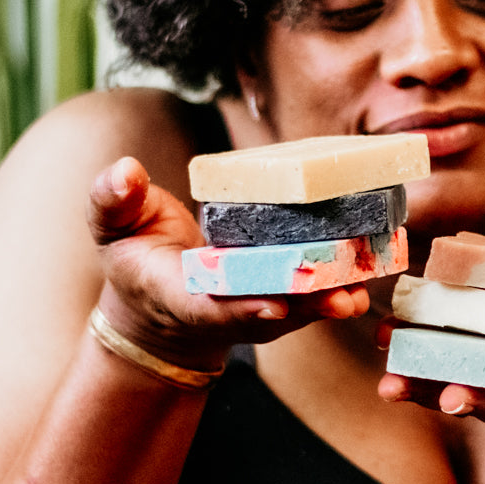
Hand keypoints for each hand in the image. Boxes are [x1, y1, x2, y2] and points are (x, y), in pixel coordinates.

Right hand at [88, 156, 369, 370]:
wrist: (159, 300)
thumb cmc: (135, 256)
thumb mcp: (112, 227)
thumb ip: (113, 201)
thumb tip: (124, 170)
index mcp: (178, 295)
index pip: (209, 306)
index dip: (240, 308)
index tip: (272, 304)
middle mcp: (223, 309)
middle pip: (266, 313)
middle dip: (303, 308)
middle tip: (340, 297)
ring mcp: (255, 309)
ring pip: (297, 310)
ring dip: (330, 301)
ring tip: (362, 289)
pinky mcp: (281, 300)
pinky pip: (311, 296)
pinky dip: (340, 286)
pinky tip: (372, 268)